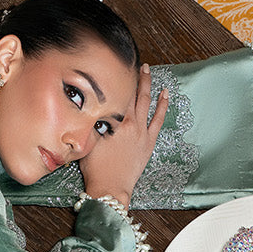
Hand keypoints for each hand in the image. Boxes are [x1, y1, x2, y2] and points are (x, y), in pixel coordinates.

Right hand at [79, 64, 168, 209]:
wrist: (110, 188)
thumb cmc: (95, 168)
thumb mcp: (87, 139)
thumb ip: (91, 121)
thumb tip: (88, 105)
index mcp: (114, 121)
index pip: (117, 92)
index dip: (118, 78)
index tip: (117, 65)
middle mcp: (130, 123)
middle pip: (132, 93)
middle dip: (133, 76)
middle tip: (134, 63)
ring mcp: (142, 132)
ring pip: (146, 102)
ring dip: (147, 85)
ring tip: (148, 70)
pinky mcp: (149, 142)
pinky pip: (158, 119)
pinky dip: (162, 105)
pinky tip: (165, 94)